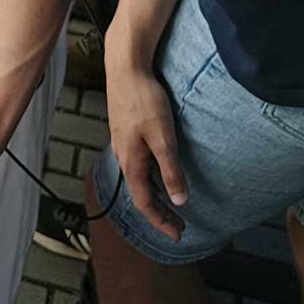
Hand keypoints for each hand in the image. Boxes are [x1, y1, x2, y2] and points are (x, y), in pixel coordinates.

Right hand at [104, 41, 188, 241]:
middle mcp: (124, 156)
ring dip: (156, 194)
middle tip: (180, 225)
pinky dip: (151, 176)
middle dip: (160, 212)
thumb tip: (179, 200)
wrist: (125, 67)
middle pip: (141, 193)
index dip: (161, 222)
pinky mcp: (126, 131)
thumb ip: (170, 169)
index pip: (145, 203)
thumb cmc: (144, 100)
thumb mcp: (163, 137)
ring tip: (172, 203)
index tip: (178, 235)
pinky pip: (138, 163)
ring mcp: (123, 143)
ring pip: (138, 178)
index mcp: (131, 162)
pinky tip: (160, 170)